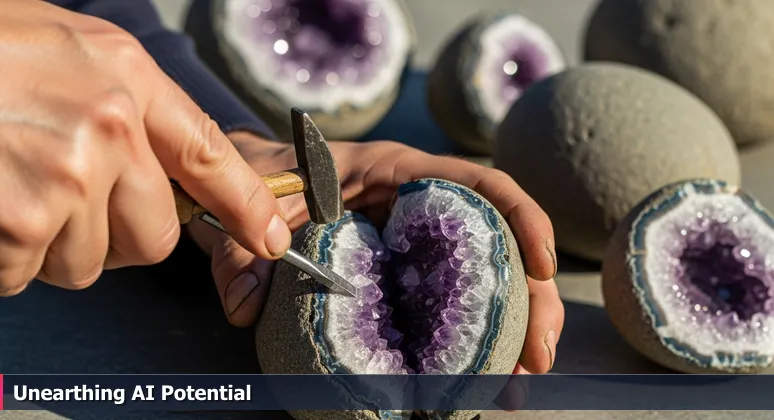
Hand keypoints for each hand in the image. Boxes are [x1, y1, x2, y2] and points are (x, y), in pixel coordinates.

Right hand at [0, 1, 289, 295]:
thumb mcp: (68, 49)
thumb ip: (127, 107)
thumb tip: (166, 175)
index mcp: (127, 78)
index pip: (212, 156)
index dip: (247, 205)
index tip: (269, 238)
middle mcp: (109, 127)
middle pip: (155, 235)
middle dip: (117, 236)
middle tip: (67, 202)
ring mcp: (67, 176)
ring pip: (93, 261)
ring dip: (55, 245)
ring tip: (12, 190)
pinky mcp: (21, 222)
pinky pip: (31, 274)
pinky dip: (7, 259)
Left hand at [190, 134, 563, 373]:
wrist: (252, 180)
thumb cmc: (264, 181)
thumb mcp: (253, 209)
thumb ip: (244, 252)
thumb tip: (245, 308)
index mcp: (397, 171)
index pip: (478, 182)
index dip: (521, 217)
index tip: (543, 267)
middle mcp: (421, 203)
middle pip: (499, 239)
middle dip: (531, 295)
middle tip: (537, 357)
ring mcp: (420, 237)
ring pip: (487, 273)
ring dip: (512, 324)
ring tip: (517, 379)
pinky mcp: (412, 268)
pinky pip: (455, 295)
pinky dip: (473, 334)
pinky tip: (476, 374)